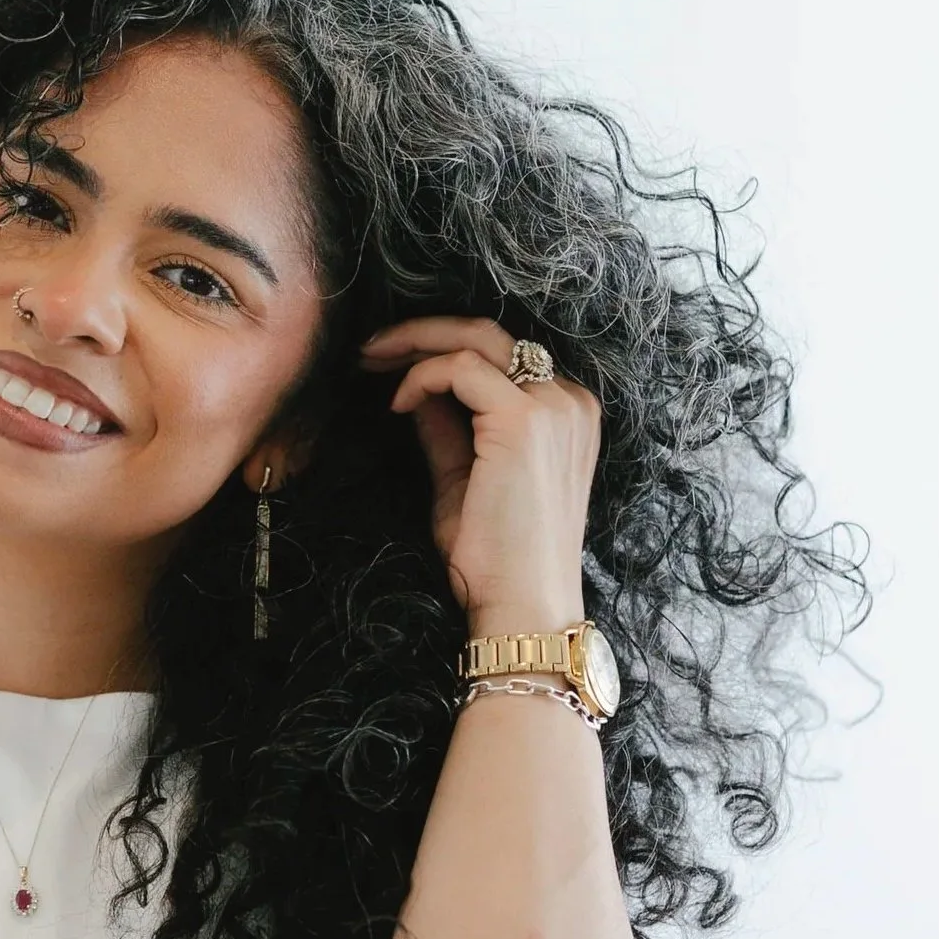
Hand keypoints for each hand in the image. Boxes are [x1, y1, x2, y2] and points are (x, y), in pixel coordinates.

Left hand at [360, 316, 599, 631]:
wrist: (522, 605)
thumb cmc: (496, 559)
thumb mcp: (463, 479)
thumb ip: (447, 430)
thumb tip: (415, 392)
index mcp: (565, 413)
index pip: (502, 357)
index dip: (441, 351)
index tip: (391, 366)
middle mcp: (568, 400)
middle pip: (490, 333)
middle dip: (422, 332)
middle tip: (370, 347)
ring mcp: (552, 405)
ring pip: (476, 337)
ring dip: (415, 342)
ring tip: (369, 359)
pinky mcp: (523, 418)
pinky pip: (459, 368)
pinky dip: (420, 377)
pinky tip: (396, 405)